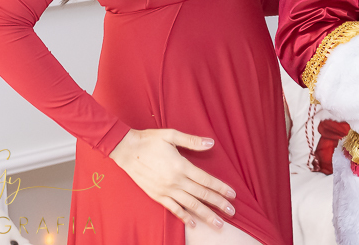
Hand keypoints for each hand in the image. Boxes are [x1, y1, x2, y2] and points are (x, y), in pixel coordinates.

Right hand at [109, 129, 235, 228]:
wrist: (126, 150)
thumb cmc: (149, 140)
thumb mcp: (171, 135)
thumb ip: (192, 141)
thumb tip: (211, 142)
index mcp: (181, 166)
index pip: (206, 180)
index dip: (221, 188)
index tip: (233, 194)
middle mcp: (175, 181)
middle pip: (201, 195)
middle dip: (218, 204)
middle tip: (232, 212)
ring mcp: (166, 190)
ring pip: (190, 205)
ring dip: (206, 215)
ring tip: (218, 223)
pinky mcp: (157, 196)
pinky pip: (173, 209)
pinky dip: (184, 217)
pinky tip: (194, 224)